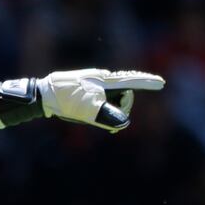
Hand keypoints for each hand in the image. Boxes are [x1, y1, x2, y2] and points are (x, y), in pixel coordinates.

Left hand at [38, 68, 164, 131]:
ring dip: (108, 112)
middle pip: (123, 95)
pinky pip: (100, 100)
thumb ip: (108, 115)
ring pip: (111, 100)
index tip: (161, 83)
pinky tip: (88, 115)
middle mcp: (102, 79)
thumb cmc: (67, 99)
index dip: (147, 83)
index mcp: (106, 81)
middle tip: (109, 124)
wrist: (43, 94)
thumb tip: (124, 123)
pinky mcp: (86, 89)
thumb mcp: (88, 109)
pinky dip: (100, 110)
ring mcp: (93, 83)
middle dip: (120, 110)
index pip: (132, 81)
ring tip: (90, 118)